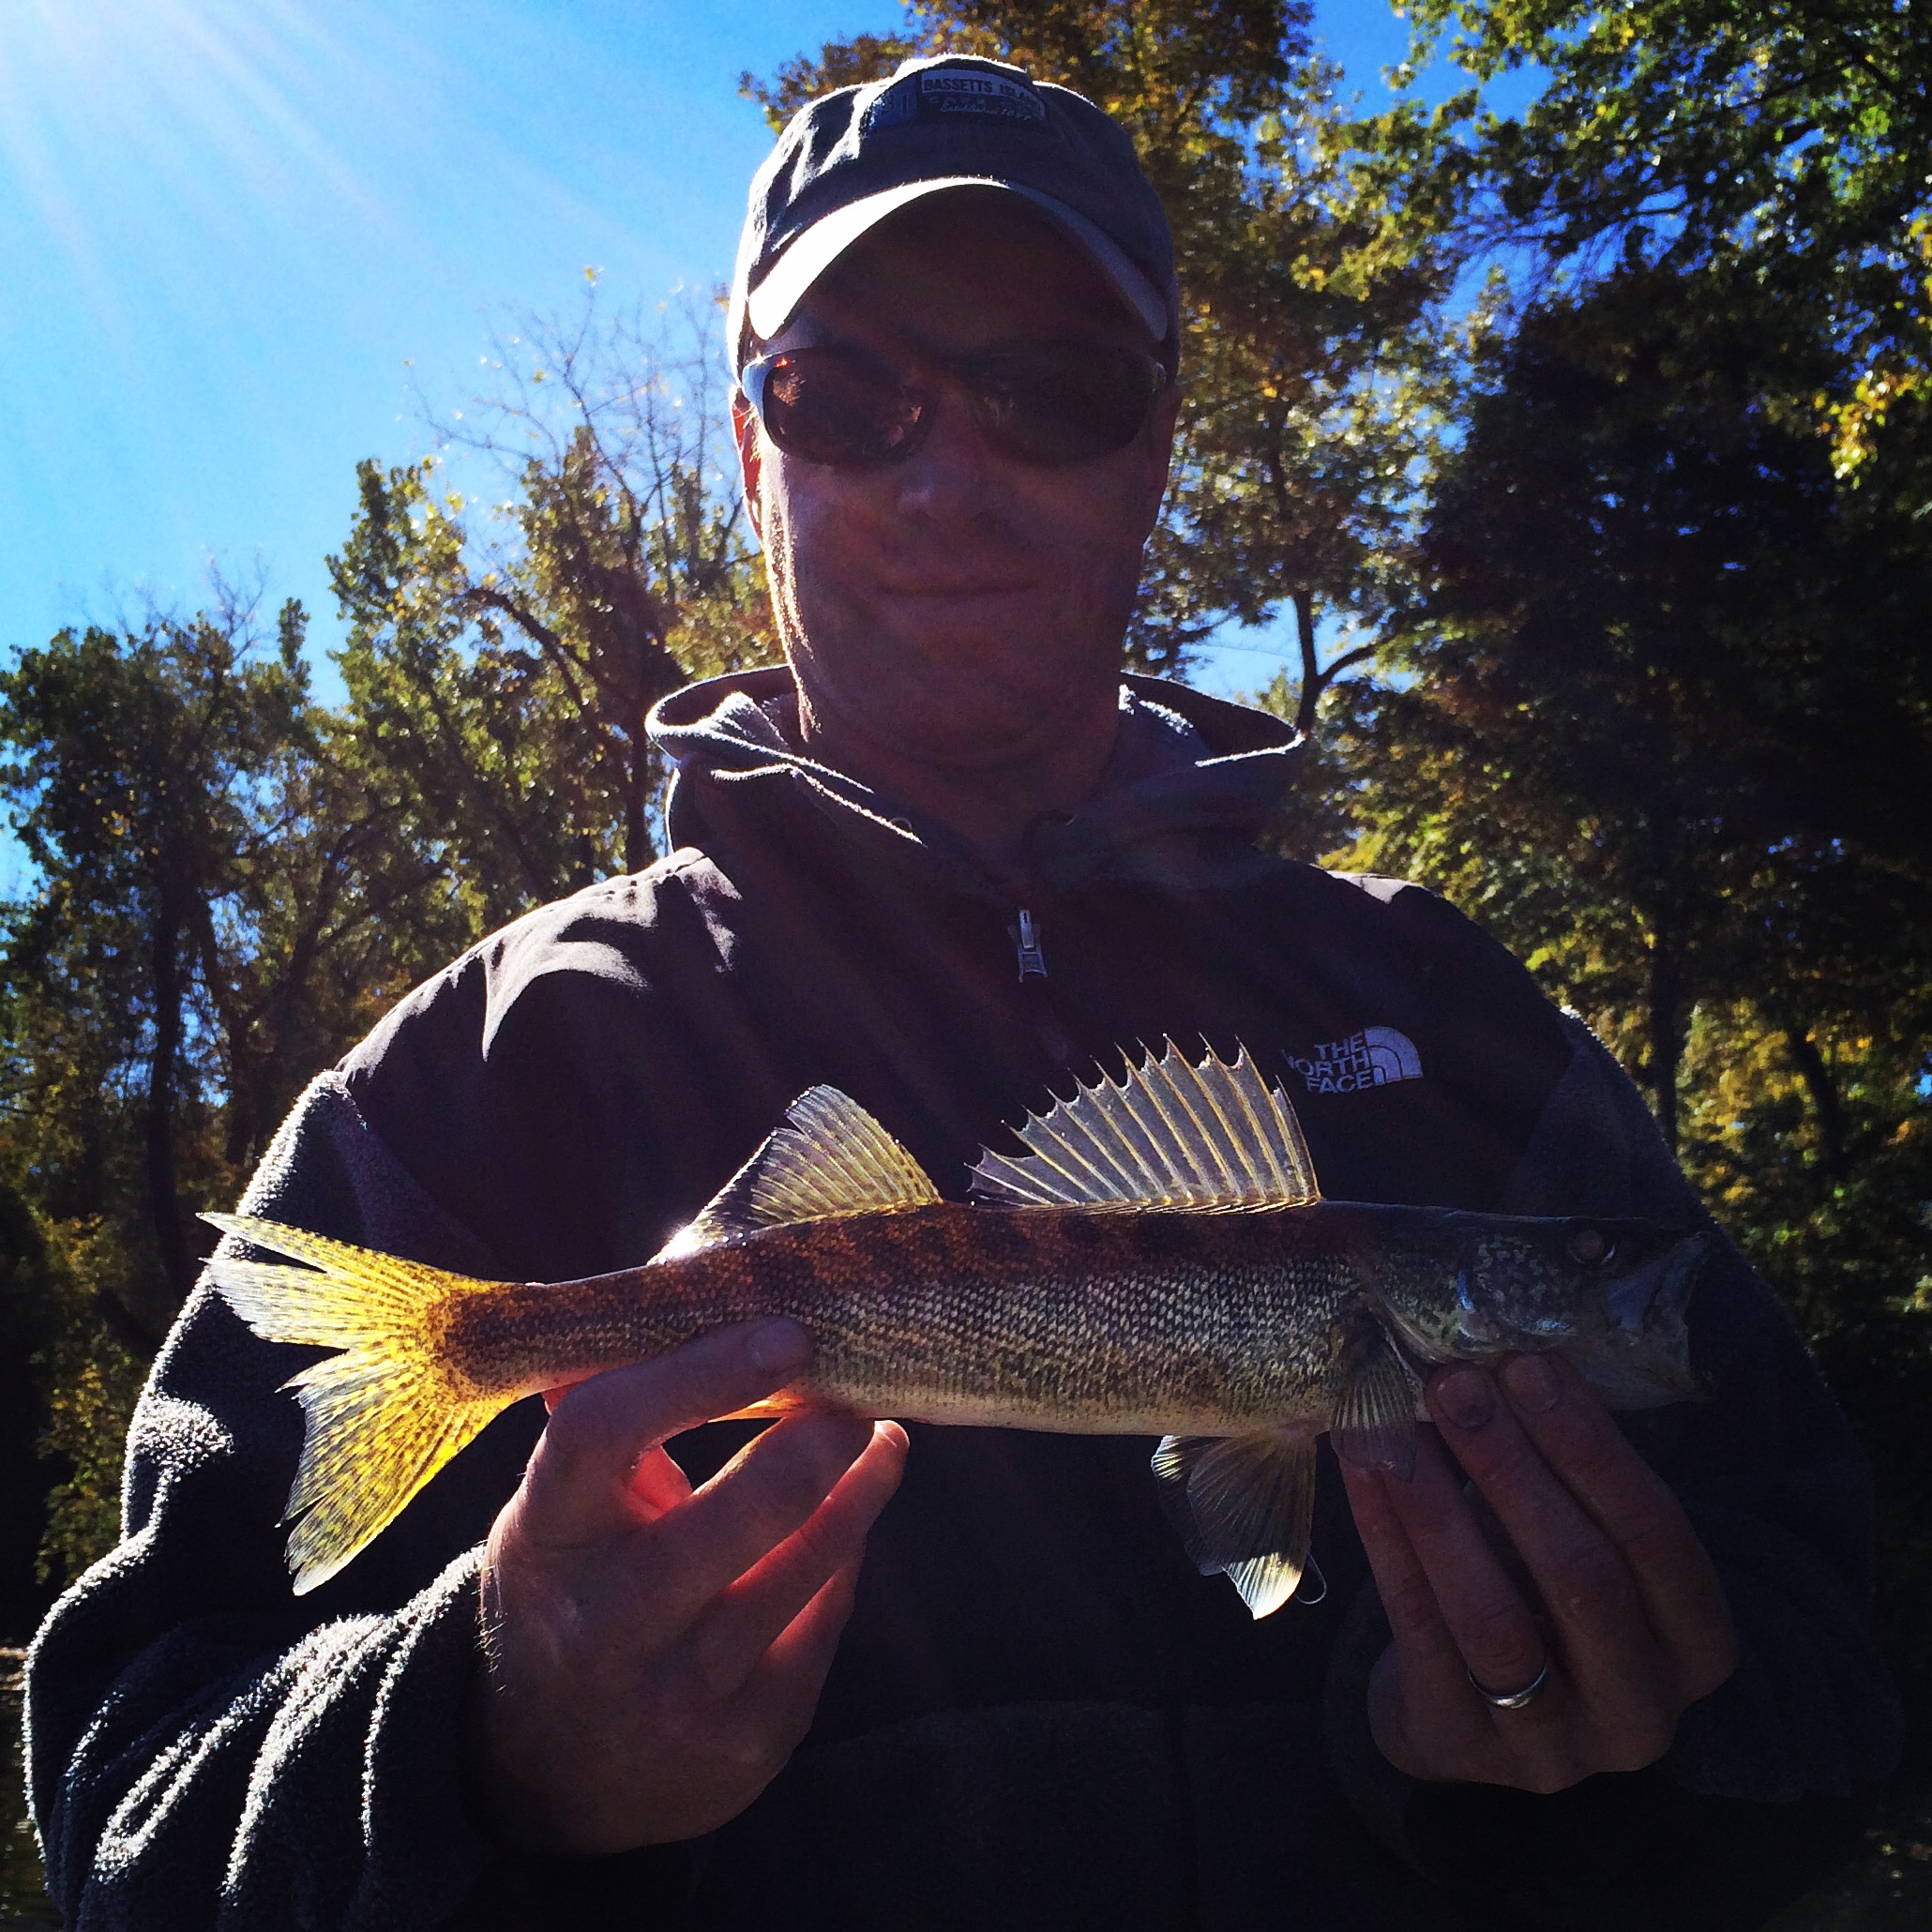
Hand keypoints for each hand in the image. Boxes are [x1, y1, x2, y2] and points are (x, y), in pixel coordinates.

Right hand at [467, 1318, 907, 1852]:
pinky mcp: (746, 1741)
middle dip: (820, 1437)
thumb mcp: (558, 1508)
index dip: (698, 1373)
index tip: (787, 1332)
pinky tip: (850, 1519)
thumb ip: (607, 1413)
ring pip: (807, 1563)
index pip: (606, 1429)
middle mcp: (608, 1619)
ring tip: (882, 1438)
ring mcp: (680, 1691)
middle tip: (855, 1388)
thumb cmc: (572, 1585)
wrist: (547, 1775)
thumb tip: (680, 1288)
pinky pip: (825, 1621)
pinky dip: (844, 1557)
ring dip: (860, 1487)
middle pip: (742, 1509)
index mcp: (547, 1534)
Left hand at [1339, 1351, 1737, 1793]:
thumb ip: (1564, 1472)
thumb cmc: (1538, 1595)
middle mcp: (1640, 1710)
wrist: (1471, 1712)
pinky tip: (1363, 1472)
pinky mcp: (1460, 1749)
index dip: (1593, 1448)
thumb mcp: (1580, 1543)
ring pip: (1496, 1620)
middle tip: (1453, 1383)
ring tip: (1395, 1426)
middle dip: (1513, 1468)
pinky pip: (1420, 1636)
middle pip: (1583, 1578)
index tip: (1528, 1365)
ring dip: (1440, 1510)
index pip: (1660, 1539)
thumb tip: (1499, 1347)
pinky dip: (1388, 1545)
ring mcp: (1553, 1746)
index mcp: (1695, 1646)